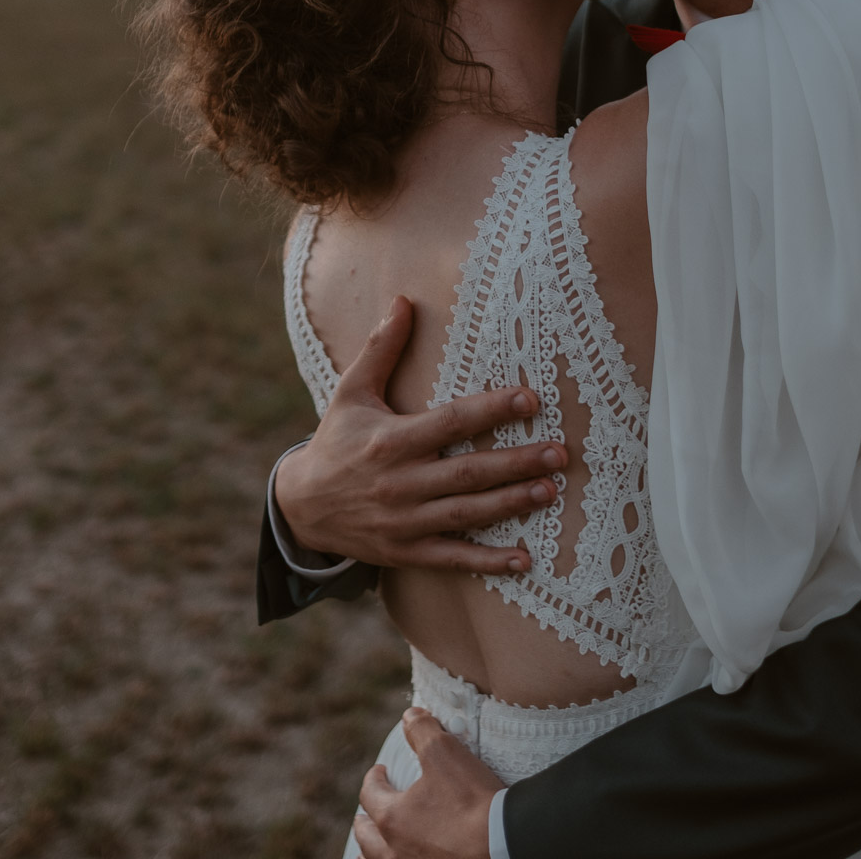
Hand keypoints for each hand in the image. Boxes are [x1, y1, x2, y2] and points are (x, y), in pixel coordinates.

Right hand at [276, 295, 563, 575]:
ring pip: (467, 513)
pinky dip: (488, 561)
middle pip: (468, 472)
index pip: (451, 422)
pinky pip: (452, 557)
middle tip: (559, 453)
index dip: (492, 410)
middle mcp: (400, 482)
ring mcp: (404, 520)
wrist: (301, 507)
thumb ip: (381, 348)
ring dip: (511, 503)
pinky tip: (524, 560)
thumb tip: (405, 300)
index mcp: (392, 440)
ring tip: (550, 491)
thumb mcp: (350, 392)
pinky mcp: (406, 551)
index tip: (531, 399)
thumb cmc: (336, 442)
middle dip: (517, 462)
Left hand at [354, 709, 501, 858]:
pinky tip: (403, 858)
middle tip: (369, 811)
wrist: (504, 842)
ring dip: (371, 850)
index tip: (382, 771)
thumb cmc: (472, 801)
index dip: (374, 778)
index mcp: (391, 817)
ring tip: (372, 846)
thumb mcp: (445, 752)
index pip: (370, 794)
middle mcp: (392, 849)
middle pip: (366, 835)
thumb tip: (410, 716)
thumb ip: (423, 730)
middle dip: (366, 819)